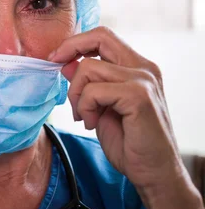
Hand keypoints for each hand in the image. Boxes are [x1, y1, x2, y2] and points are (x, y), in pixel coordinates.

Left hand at [49, 27, 184, 194]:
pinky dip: (84, 107)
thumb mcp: (100, 107)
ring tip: (84, 116)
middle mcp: (144, 68)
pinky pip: (94, 90)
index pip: (103, 36)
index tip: (56, 58)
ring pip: (88, 67)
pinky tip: (91, 123)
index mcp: (137, 67)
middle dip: (69, 49)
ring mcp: (143, 80)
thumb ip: (87, 83)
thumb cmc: (129, 142)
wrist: (152, 172)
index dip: (76, 42)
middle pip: (100, 37)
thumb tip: (65, 62)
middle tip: (54, 66)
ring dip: (76, 95)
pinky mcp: (138, 96)